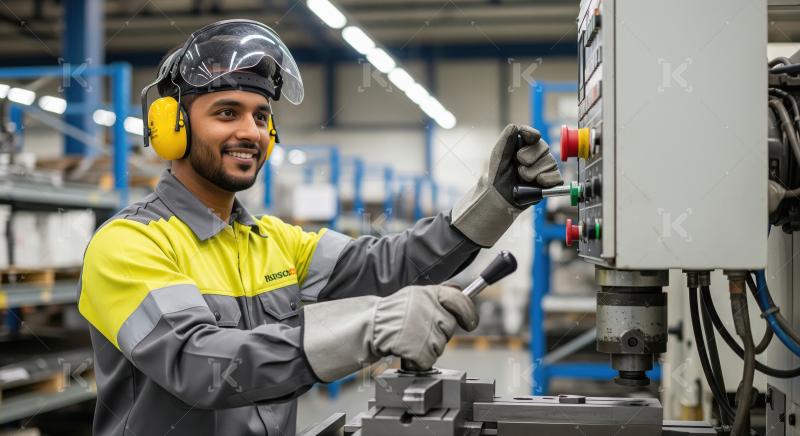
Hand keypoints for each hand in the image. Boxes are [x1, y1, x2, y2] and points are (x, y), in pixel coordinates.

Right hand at [372, 285, 477, 369]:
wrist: (371, 326)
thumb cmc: (394, 312)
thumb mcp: (417, 295)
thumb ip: (440, 295)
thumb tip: (462, 293)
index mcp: (430, 293)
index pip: (461, 301)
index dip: (469, 313)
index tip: (470, 323)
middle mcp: (429, 309)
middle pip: (450, 327)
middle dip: (440, 333)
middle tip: (421, 329)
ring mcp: (424, 329)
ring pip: (440, 346)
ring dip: (429, 347)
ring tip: (411, 338)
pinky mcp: (418, 348)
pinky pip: (429, 360)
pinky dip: (419, 361)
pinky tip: (408, 350)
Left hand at [451, 124, 562, 246]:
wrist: (500, 196)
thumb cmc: (498, 175)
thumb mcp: (499, 155)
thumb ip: (505, 140)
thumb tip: (514, 126)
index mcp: (525, 145)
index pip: (533, 135)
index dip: (531, 134)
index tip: (527, 137)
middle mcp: (537, 154)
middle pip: (543, 147)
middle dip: (529, 157)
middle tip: (519, 166)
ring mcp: (545, 168)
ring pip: (550, 162)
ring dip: (534, 171)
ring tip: (523, 178)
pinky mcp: (550, 181)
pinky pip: (557, 177)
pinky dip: (547, 179)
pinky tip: (538, 182)